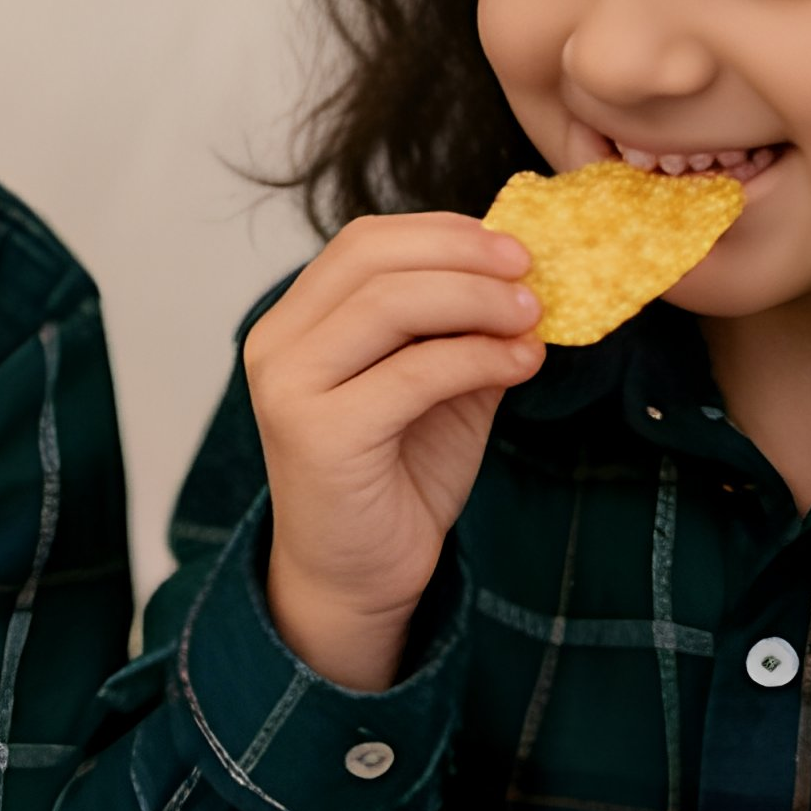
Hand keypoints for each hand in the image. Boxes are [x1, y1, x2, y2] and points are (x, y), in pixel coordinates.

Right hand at [245, 213, 541, 689]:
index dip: (443, 232)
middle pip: (372, 258)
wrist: (358, 577)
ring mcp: (290, 387)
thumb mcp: (438, 385)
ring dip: (477, 300)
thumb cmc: (395, 480)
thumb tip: (522, 274)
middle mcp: (278, 345)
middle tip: (531, 274)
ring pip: (390, 303)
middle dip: (464, 256)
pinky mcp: (320, 434)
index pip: (364, 242)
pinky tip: (523, 364)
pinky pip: (414, 371)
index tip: (512, 249)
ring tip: (532, 317)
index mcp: (296, 323)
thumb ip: (460, 329)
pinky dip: (479, 357)